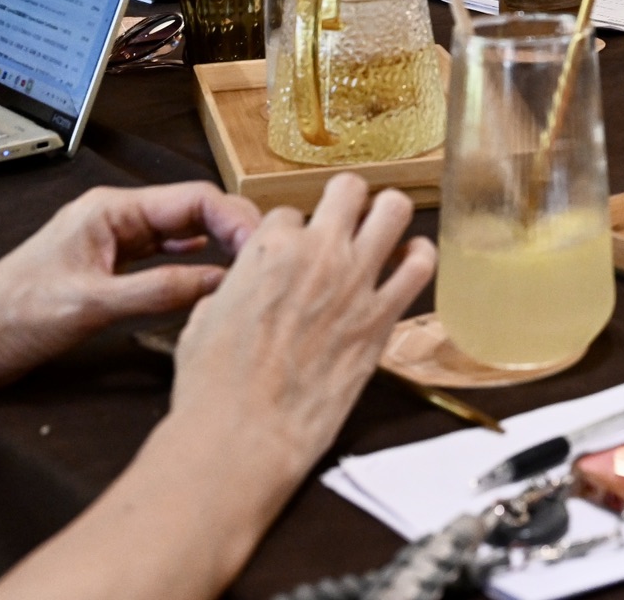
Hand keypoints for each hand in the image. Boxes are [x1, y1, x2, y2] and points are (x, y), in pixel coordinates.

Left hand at [0, 183, 264, 388]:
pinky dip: (192, 266)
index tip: (267, 246)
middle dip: (234, 230)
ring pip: (181, 236)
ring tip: (254, 269)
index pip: (193, 200)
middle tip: (273, 259)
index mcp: (111, 210)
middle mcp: (116, 219)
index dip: (236, 218)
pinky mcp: (108, 270)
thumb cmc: (12, 317)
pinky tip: (214, 278)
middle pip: (193, 213)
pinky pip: (163, 260)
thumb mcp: (91, 305)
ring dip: (217, 248)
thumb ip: (158, 291)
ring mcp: (112, 244)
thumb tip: (221, 283)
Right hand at [163, 174, 434, 486]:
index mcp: (268, 247)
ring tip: (383, 234)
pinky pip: (420, 267)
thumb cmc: (214, 386)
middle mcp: (317, 252)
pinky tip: (409, 265)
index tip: (294, 252)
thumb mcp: (203, 320)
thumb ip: (234, 290)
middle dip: (347, 200)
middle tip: (346, 222)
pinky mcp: (383, 317)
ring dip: (389, 217)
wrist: (243, 436)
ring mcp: (356, 281)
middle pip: (349, 188)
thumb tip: (243, 289)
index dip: (292, 232)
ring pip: (395, 209)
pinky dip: (418, 258)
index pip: (291, 211)